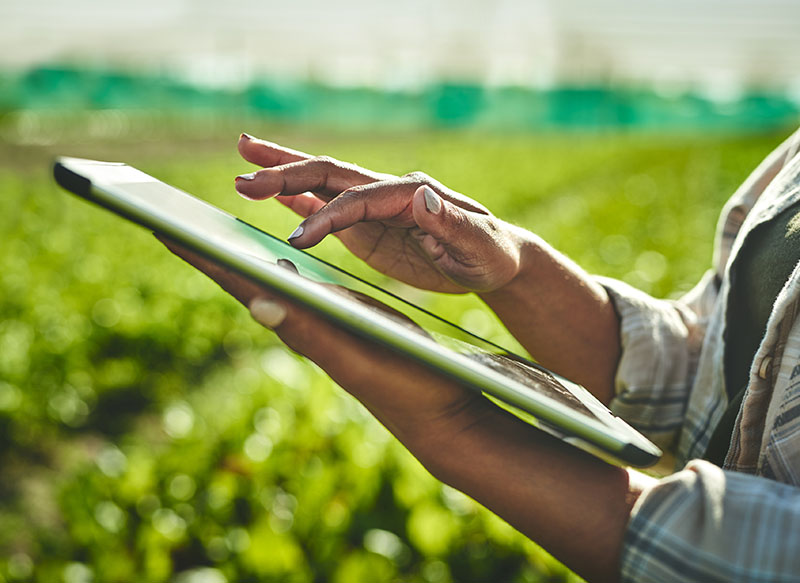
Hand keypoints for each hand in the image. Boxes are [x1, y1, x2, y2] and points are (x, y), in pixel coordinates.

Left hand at [157, 237, 487, 449]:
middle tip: (172, 219)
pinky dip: (279, 266)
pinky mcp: (343, 323)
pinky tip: (277, 258)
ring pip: (269, 284)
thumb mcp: (358, 353)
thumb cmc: (407, 382)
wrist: (439, 413)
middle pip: (246, 281)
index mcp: (301, 325)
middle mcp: (303, 324)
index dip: (202, 256)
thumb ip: (312, 330)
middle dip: (210, 251)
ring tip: (210, 232)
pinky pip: (301, 288)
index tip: (160, 224)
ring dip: (238, 257)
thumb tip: (258, 302)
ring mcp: (322, 324)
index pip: (240, 284)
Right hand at [234, 134, 522, 293]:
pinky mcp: (370, 225)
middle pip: (330, 175)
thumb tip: (421, 194)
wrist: (493, 259)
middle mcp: (388, 192)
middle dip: (286, 172)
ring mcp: (375, 207)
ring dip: (283, 176)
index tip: (298, 240)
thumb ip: (451, 222)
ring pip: (323, 184)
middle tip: (243, 172)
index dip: (326, 216)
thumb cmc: (491, 254)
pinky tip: (273, 195)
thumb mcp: (480, 244)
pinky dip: (299, 200)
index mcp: (411, 194)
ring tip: (242, 171)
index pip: (358, 200)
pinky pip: (329, 207)